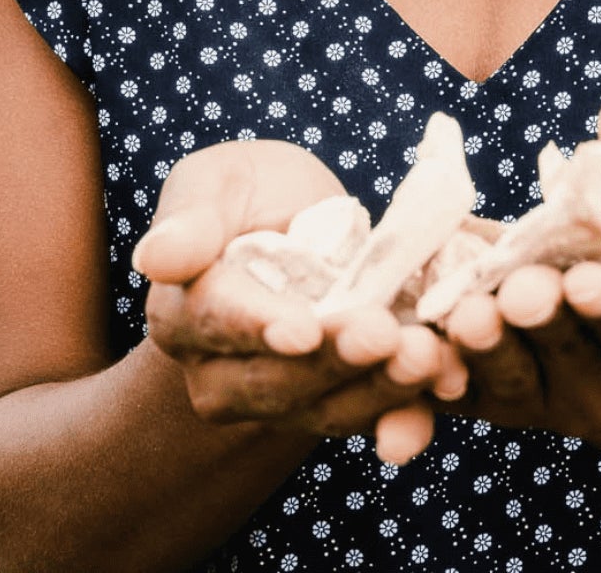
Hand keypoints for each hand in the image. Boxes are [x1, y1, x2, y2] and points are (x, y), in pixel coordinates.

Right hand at [135, 139, 467, 463]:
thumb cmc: (250, 192)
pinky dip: (409, 412)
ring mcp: (279, 398)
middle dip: (335, 361)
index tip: (304, 329)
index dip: (260, 327)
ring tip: (428, 355)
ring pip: (326, 407)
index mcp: (183, 312)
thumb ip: (192, 218)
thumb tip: (154, 257)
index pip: (216, 322)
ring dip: (381, 387)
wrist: (301, 224)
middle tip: (386, 334)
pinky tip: (446, 388)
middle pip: (276, 380)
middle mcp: (219, 372)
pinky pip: (369, 419)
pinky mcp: (333, 404)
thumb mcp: (218, 180)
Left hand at [439, 104, 600, 441]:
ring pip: (506, 381)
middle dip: (541, 324)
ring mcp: (536, 400)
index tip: (582, 280)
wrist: (597, 302)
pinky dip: (428, 381)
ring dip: (482, 350)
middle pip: (569, 362)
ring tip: (465, 313)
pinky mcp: (477, 396)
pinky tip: (411, 353)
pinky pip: (449, 395)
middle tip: (515, 290)